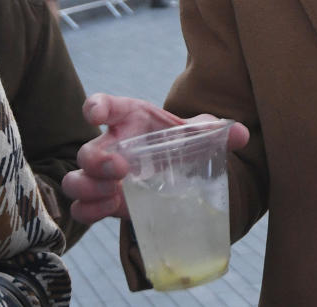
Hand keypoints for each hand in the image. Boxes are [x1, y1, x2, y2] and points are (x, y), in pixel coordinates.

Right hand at [61, 93, 249, 223]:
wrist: (180, 167)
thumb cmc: (181, 141)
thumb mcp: (199, 133)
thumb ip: (217, 130)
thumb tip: (241, 133)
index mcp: (129, 118)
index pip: (103, 105)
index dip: (95, 107)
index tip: (96, 115)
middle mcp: (112, 145)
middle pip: (86, 150)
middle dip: (95, 160)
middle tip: (121, 168)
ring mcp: (105, 175)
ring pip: (75, 181)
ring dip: (88, 187)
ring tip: (113, 192)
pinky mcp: (106, 200)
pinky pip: (82, 208)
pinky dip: (90, 210)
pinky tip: (111, 208)